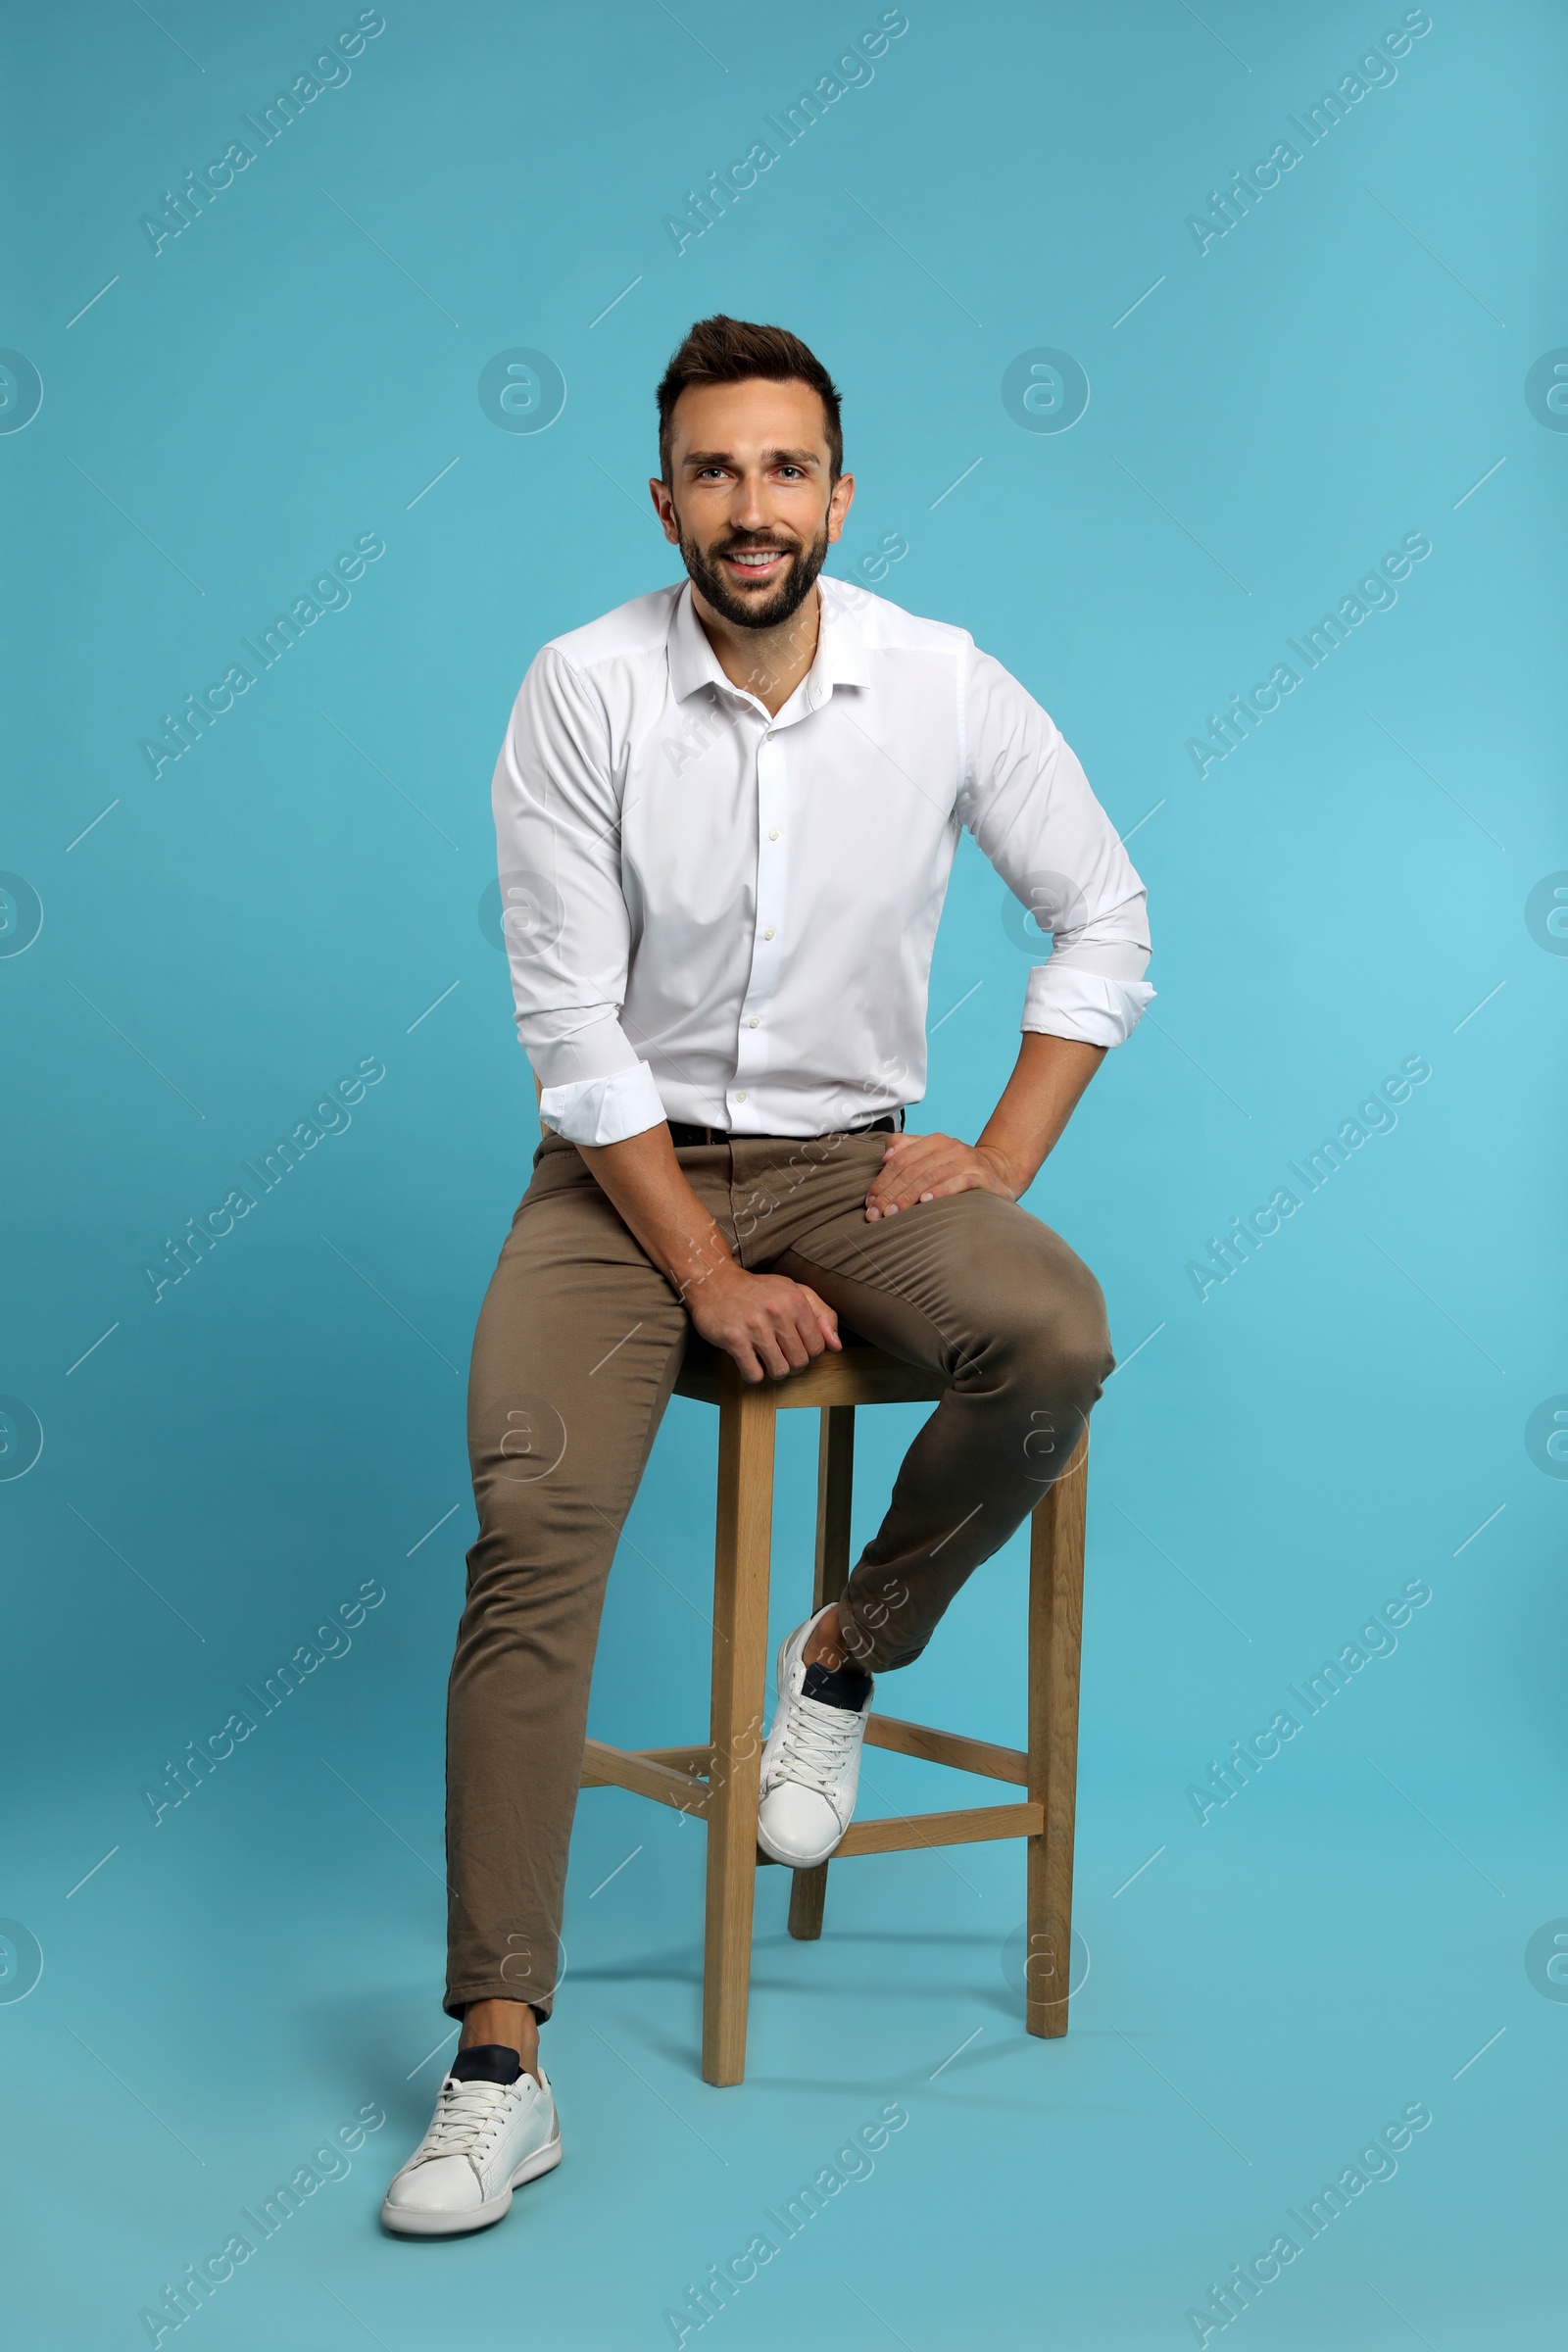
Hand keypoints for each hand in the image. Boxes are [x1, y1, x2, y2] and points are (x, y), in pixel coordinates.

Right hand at [686, 1258, 840, 1382]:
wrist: (715, 1282)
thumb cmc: (758, 1291)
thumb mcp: (794, 1291)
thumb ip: (821, 1315)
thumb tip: (837, 1346)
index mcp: (796, 1300)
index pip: (817, 1347)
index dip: (807, 1353)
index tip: (794, 1347)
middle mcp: (778, 1312)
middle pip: (799, 1362)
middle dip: (791, 1364)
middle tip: (778, 1354)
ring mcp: (754, 1326)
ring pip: (779, 1371)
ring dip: (772, 1371)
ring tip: (764, 1358)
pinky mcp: (733, 1338)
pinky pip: (753, 1374)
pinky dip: (752, 1373)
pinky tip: (748, 1359)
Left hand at [864, 1132, 1019, 1220]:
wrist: (999, 1171)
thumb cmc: (957, 1168)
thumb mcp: (932, 1155)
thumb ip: (906, 1149)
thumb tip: (885, 1156)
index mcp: (933, 1141)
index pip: (900, 1160)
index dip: (882, 1181)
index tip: (870, 1202)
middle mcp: (949, 1147)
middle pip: (912, 1170)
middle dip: (891, 1193)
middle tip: (877, 1214)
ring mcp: (966, 1161)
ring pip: (931, 1177)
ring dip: (909, 1196)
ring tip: (894, 1212)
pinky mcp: (981, 1177)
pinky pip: (958, 1183)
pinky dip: (941, 1192)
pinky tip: (926, 1202)